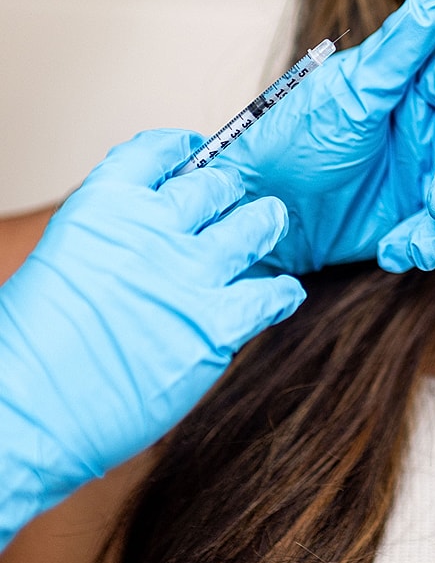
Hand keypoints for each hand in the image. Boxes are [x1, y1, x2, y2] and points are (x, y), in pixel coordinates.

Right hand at [0, 129, 303, 545]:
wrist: (24, 411)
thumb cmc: (29, 350)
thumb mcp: (63, 262)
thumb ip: (111, 242)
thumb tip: (142, 242)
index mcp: (102, 206)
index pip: (156, 152)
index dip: (181, 151)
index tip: (193, 154)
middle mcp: (151, 230)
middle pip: (214, 187)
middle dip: (227, 193)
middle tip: (235, 202)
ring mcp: (189, 276)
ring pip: (252, 227)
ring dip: (263, 225)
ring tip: (268, 226)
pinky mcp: (215, 326)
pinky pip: (271, 296)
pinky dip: (281, 293)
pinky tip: (282, 295)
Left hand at [227, 0, 434, 273]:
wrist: (253, 208)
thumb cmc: (289, 136)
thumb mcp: (348, 90)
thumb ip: (401, 44)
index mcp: (415, 83)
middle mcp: (428, 123)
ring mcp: (424, 170)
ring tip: (415, 243)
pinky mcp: (415, 214)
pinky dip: (427, 244)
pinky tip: (395, 250)